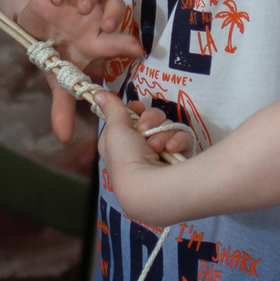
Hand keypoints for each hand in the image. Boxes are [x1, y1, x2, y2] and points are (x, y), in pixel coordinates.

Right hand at [18, 0, 142, 141]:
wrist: (34, 27)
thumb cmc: (57, 54)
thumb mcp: (59, 80)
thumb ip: (65, 106)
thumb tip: (63, 139)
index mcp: (98, 40)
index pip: (120, 39)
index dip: (129, 43)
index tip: (137, 51)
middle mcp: (91, 18)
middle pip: (114, 5)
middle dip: (113, 13)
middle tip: (107, 25)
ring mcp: (74, 2)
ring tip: (82, 9)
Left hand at [94, 91, 190, 221]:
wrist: (151, 188)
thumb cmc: (126, 159)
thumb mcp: (115, 130)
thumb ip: (112, 108)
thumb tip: (97, 93)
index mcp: (120, 142)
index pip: (130, 117)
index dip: (135, 110)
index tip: (137, 108)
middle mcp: (139, 148)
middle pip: (151, 118)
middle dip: (151, 121)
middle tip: (145, 131)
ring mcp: (160, 153)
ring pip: (167, 127)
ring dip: (163, 134)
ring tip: (157, 148)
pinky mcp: (178, 157)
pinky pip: (182, 138)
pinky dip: (177, 142)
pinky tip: (172, 150)